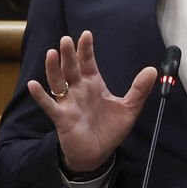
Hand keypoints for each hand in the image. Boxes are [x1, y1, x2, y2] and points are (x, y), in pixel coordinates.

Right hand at [26, 30, 157, 172]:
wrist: (98, 154)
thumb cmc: (110, 129)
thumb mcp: (129, 108)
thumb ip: (139, 90)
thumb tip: (152, 70)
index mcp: (93, 84)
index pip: (87, 62)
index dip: (86, 49)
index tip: (86, 34)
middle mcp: (78, 90)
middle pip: (71, 68)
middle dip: (69, 54)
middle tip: (67, 39)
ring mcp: (68, 102)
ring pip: (58, 82)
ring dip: (53, 68)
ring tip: (52, 54)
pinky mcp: (61, 117)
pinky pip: (49, 105)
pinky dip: (41, 95)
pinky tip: (34, 85)